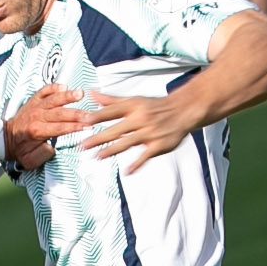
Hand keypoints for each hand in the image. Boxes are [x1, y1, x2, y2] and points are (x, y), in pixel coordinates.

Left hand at [4, 85, 81, 170]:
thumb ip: (43, 155)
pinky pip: (44, 91)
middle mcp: (37, 116)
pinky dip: (53, 87)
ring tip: (80, 94)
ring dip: (68, 96)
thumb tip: (52, 147)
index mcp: (37, 131)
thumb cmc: (21, 149)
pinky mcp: (34, 100)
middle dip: (76, 114)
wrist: (7, 138)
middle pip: (60, 113)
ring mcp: (35, 106)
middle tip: (90, 114)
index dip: (74, 127)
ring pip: (54, 99)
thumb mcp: (30, 160)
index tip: (86, 127)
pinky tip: (64, 86)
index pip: (59, 128)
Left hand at [77, 91, 196, 173]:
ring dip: (112, 150)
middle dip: (98, 138)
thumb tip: (91, 94)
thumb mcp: (134, 100)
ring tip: (98, 156)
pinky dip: (137, 164)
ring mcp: (150, 132)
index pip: (112, 111)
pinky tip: (127, 171)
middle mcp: (140, 118)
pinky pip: (146, 156)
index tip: (83, 121)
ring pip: (128, 142)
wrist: (183, 110)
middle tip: (82, 146)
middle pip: (116, 130)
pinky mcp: (159, 145)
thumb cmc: (155, 106)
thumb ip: (111, 100)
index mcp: (133, 106)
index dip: (98, 116)